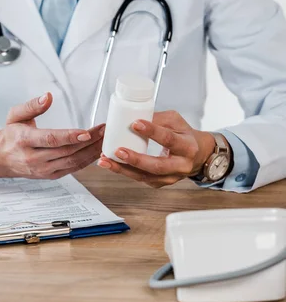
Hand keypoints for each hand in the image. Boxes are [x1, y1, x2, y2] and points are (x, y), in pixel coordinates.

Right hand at [0, 93, 105, 179]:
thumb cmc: (11, 135)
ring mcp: (43, 170)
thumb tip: (47, 97)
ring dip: (92, 151)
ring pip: (72, 162)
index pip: (51, 139)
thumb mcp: (15, 115)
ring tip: (105, 139)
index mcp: (24, 141)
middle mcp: (34, 158)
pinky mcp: (51, 175)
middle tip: (104, 130)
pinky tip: (97, 150)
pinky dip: (87, 160)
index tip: (87, 132)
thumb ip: (32, 106)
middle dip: (88, 141)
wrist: (1, 158)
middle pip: (66, 151)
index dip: (70, 136)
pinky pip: (73, 168)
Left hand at [97, 110, 216, 187]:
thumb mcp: (176, 121)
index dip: (152, 131)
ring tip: (105, 160)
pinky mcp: (159, 183)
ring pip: (144, 176)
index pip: (169, 139)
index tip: (135, 124)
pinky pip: (139, 178)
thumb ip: (157, 118)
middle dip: (136, 159)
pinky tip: (110, 164)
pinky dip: (123, 171)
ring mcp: (169, 177)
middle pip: (157, 165)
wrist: (196, 156)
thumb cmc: (183, 136)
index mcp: (188, 146)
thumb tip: (133, 117)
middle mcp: (180, 165)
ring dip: (122, 169)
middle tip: (118, 150)